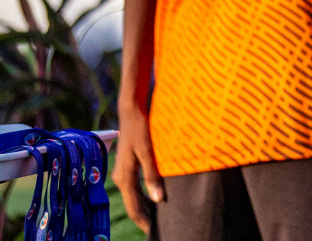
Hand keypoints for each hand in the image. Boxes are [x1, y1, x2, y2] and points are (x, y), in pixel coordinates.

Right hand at [112, 104, 161, 231]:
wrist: (131, 111)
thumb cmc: (142, 128)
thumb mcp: (149, 151)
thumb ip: (153, 176)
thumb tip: (159, 200)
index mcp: (125, 178)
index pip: (135, 208)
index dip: (145, 222)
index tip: (157, 232)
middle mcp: (121, 178)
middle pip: (134, 205)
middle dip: (146, 218)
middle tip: (162, 228)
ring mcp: (123, 173)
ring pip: (134, 198)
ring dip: (146, 208)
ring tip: (161, 218)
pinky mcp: (127, 167)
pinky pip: (135, 189)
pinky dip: (145, 197)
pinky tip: (156, 200)